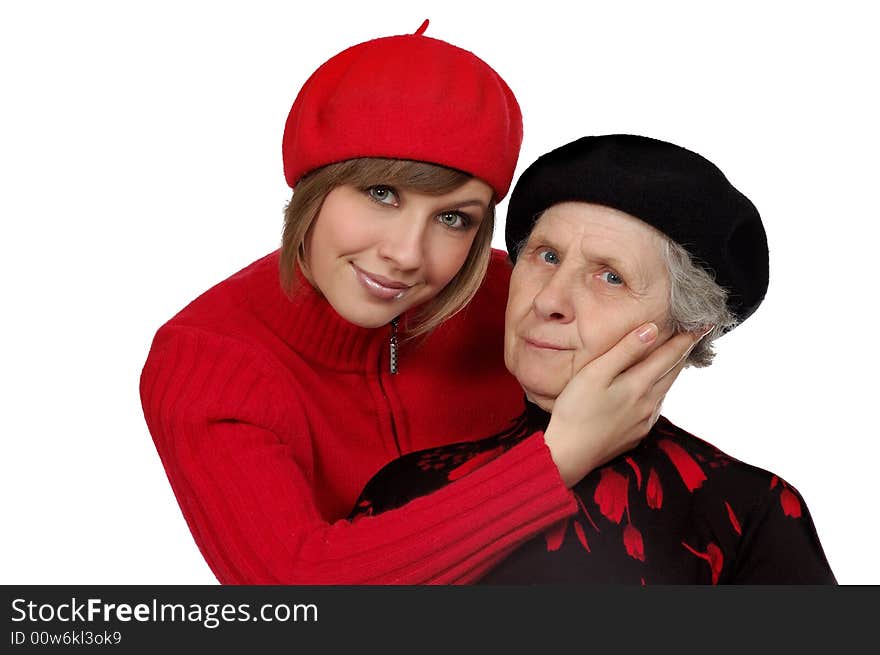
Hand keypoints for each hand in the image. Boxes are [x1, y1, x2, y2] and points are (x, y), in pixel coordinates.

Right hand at [543, 323, 705, 487]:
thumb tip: (651, 329)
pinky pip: (654, 406)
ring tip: (675, 356)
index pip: (670, 355)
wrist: (568, 454)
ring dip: (672, 371)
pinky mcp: (636, 434)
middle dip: (684, 352)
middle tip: (696, 335)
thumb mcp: (595, 373)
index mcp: (640, 385)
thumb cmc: (575, 410)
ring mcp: (644, 421)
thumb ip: (624, 351)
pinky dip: (658, 390)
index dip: (687, 338)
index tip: (704, 324)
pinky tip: (650, 388)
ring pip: (665, 389)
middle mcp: (649, 404)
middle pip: (673, 372)